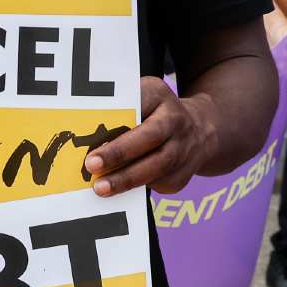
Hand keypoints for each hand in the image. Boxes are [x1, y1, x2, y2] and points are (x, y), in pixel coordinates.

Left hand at [83, 77, 214, 196]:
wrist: (200, 131)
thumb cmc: (154, 114)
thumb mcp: (140, 99)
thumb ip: (117, 112)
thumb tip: (86, 134)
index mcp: (159, 95)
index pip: (139, 102)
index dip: (118, 118)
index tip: (94, 131)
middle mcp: (176, 120)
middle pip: (149, 137)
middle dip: (119, 153)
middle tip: (92, 165)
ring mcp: (184, 148)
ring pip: (157, 166)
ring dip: (127, 179)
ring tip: (101, 188)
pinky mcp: (184, 174)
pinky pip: (160, 183)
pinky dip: (138, 189)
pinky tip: (119, 192)